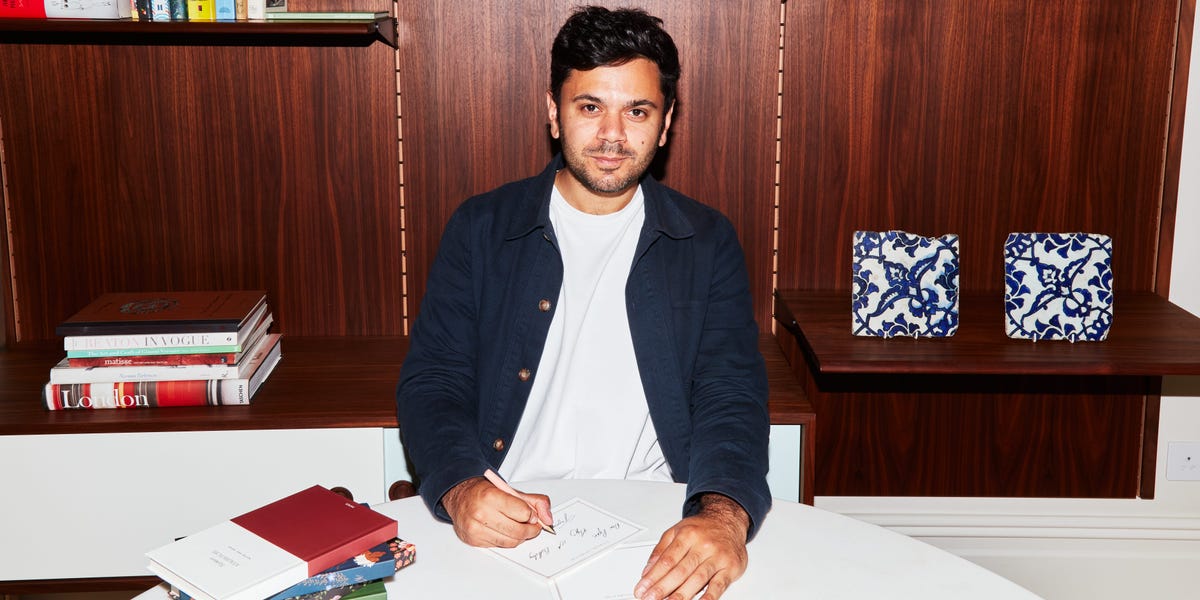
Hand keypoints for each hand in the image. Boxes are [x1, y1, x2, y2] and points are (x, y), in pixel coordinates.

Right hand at [440, 476, 552, 547]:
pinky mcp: (473, 540)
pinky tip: (505, 531)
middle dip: (531, 530)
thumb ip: (535, 501)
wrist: (460, 496)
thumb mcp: (511, 490)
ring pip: (510, 541)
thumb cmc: (485, 492)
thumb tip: (548, 518)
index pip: (523, 512)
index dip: (532, 515)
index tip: (533, 515)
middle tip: (533, 527)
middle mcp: (480, 513)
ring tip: (520, 528)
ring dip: (520, 537)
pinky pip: (499, 545)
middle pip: (518, 531)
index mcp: (490, 496)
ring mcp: (475, 528)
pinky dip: (506, 540)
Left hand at [634, 493, 749, 599]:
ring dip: (681, 595)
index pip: (667, 560)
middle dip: (662, 588)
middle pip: (680, 571)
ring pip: (697, 579)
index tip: (642, 588)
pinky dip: (708, 597)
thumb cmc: (702, 529)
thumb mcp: (677, 531)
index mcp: (687, 535)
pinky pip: (718, 586)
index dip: (652, 577)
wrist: (728, 520)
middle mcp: (703, 545)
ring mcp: (718, 557)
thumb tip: (647, 571)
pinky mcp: (730, 568)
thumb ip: (660, 550)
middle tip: (650, 598)